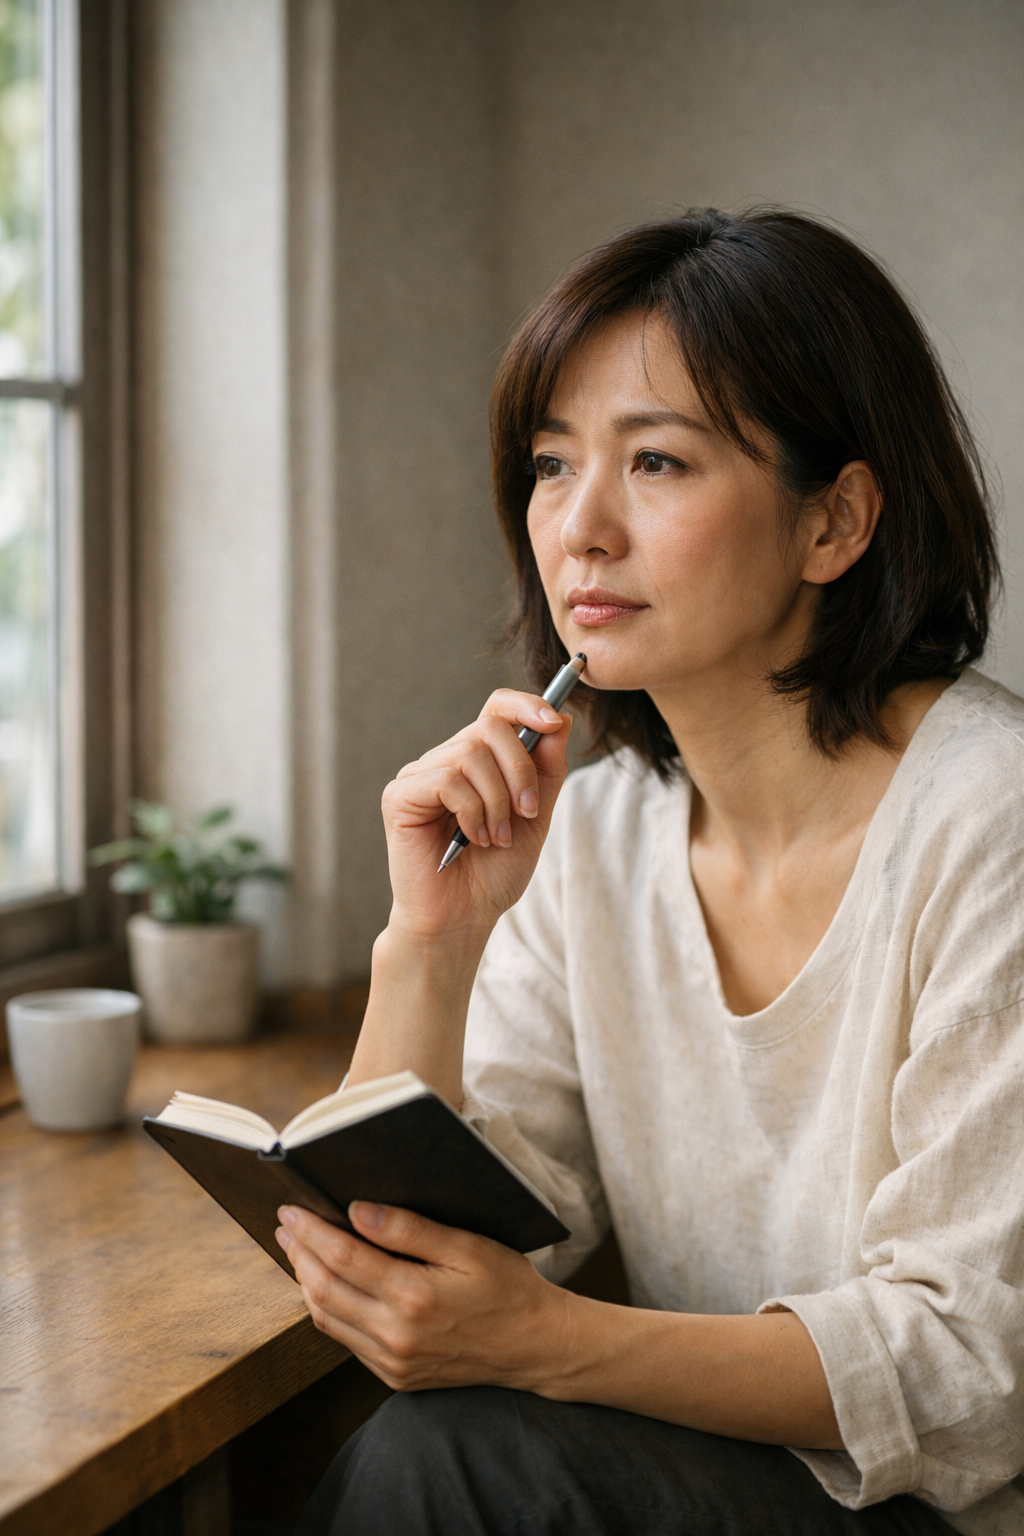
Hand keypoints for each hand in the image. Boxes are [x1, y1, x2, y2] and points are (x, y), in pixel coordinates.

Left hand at [275, 1201, 573, 1392]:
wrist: (534, 1346)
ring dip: (306, 1282)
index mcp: (414, 1298)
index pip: (342, 1258)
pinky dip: (327, 1309)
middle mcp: (397, 1336)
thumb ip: (411, 1229)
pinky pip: (346, 1340)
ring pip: (327, 1319)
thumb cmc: (508, 1288)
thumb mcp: (469, 1247)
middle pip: (324, 1290)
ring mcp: (394, 1362)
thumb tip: (357, 1211)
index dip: (311, 1231)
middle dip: (299, 1253)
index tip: (291, 1208)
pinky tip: (326, 1285)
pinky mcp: (395, 1376)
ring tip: (298, 1249)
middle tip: (285, 1224)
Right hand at [382, 689, 570, 939]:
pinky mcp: (400, 796)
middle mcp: (445, 760)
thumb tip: (560, 719)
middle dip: (521, 770)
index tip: (553, 723)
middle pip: (490, 726)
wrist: (462, 919)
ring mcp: (419, 776)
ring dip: (497, 801)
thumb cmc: (493, 873)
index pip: (496, 707)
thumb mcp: (535, 817)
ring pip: (471, 753)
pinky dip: (472, 811)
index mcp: (476, 761)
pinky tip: (473, 839)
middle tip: (526, 814)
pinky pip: (447, 780)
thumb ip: (547, 770)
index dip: (526, 705)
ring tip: (496, 837)